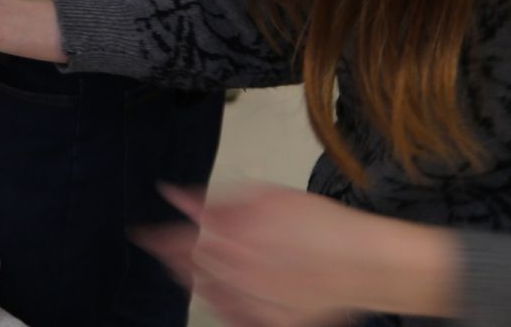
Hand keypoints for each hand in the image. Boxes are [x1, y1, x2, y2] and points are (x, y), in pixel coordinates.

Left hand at [137, 185, 458, 326]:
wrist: (367, 261)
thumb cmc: (322, 224)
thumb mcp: (268, 196)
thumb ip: (218, 201)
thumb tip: (175, 195)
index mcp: (233, 238)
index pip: (180, 241)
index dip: (158, 237)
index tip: (143, 234)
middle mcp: (238, 273)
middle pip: (190, 268)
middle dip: (171, 257)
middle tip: (159, 249)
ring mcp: (255, 302)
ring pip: (208, 294)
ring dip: (192, 279)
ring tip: (183, 270)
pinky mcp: (273, 322)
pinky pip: (234, 317)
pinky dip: (221, 306)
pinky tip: (217, 297)